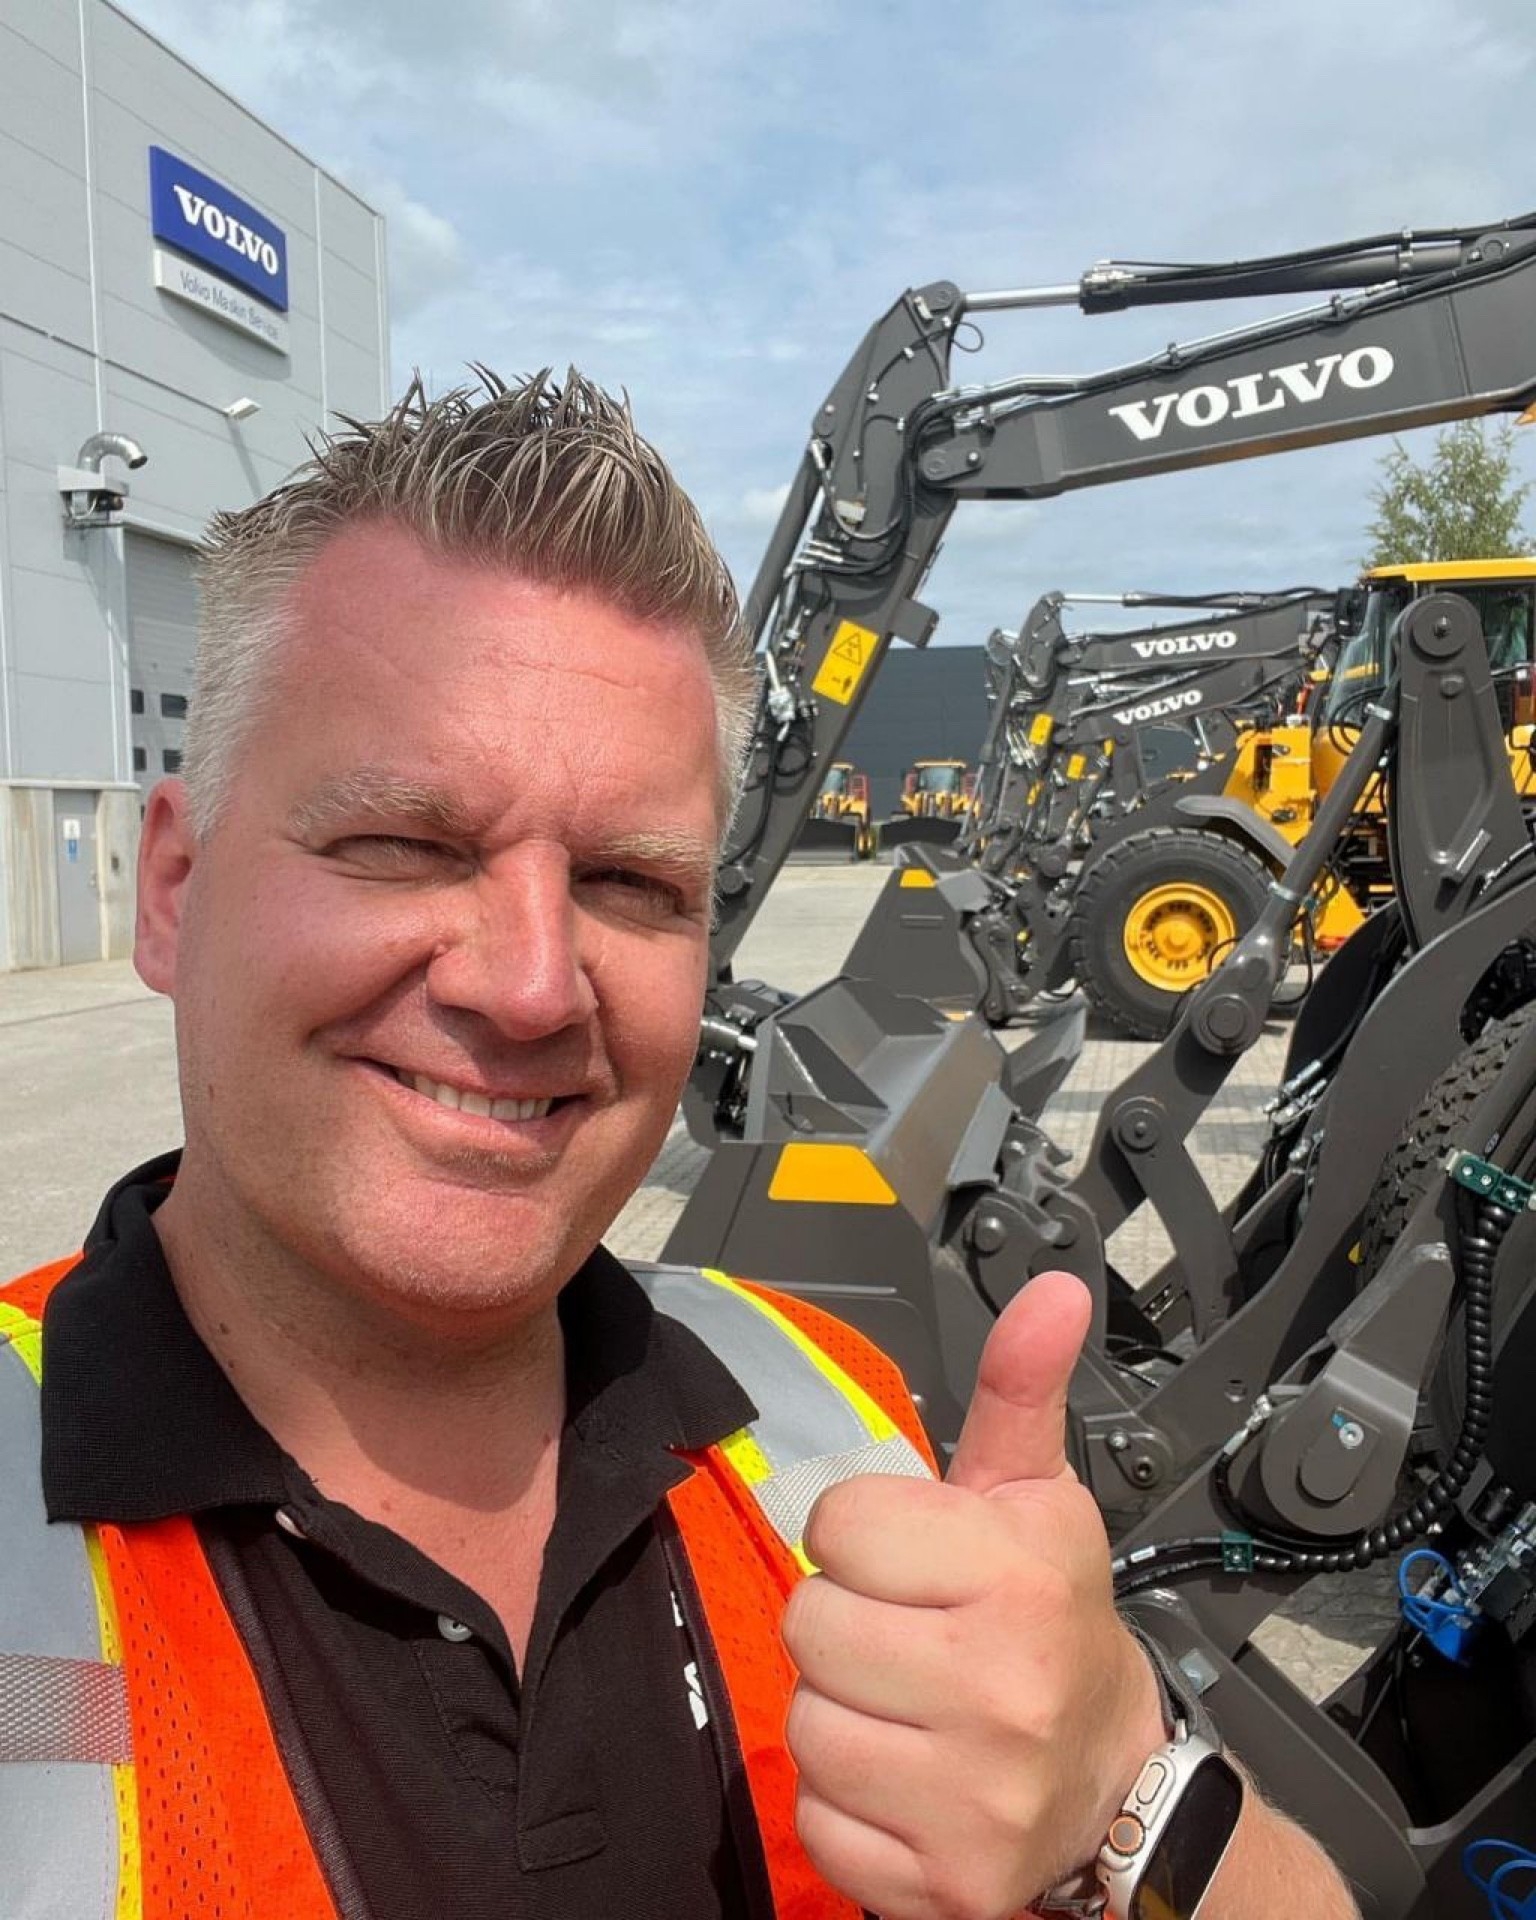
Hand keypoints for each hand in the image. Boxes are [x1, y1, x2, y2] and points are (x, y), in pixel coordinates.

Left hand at [782, 1270, 1165, 1919]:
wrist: (1115, 1781)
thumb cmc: (1052, 1621)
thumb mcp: (1037, 1496)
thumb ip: (1020, 1389)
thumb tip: (1053, 1290)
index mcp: (1019, 1572)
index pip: (837, 1524)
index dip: (865, 1536)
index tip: (912, 1560)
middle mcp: (1002, 1685)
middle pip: (810, 1625)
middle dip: (848, 1625)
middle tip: (908, 1636)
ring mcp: (975, 1795)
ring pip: (807, 1725)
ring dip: (844, 1715)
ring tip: (908, 1707)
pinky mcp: (943, 1882)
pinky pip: (822, 1821)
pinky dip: (851, 1805)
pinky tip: (908, 1777)